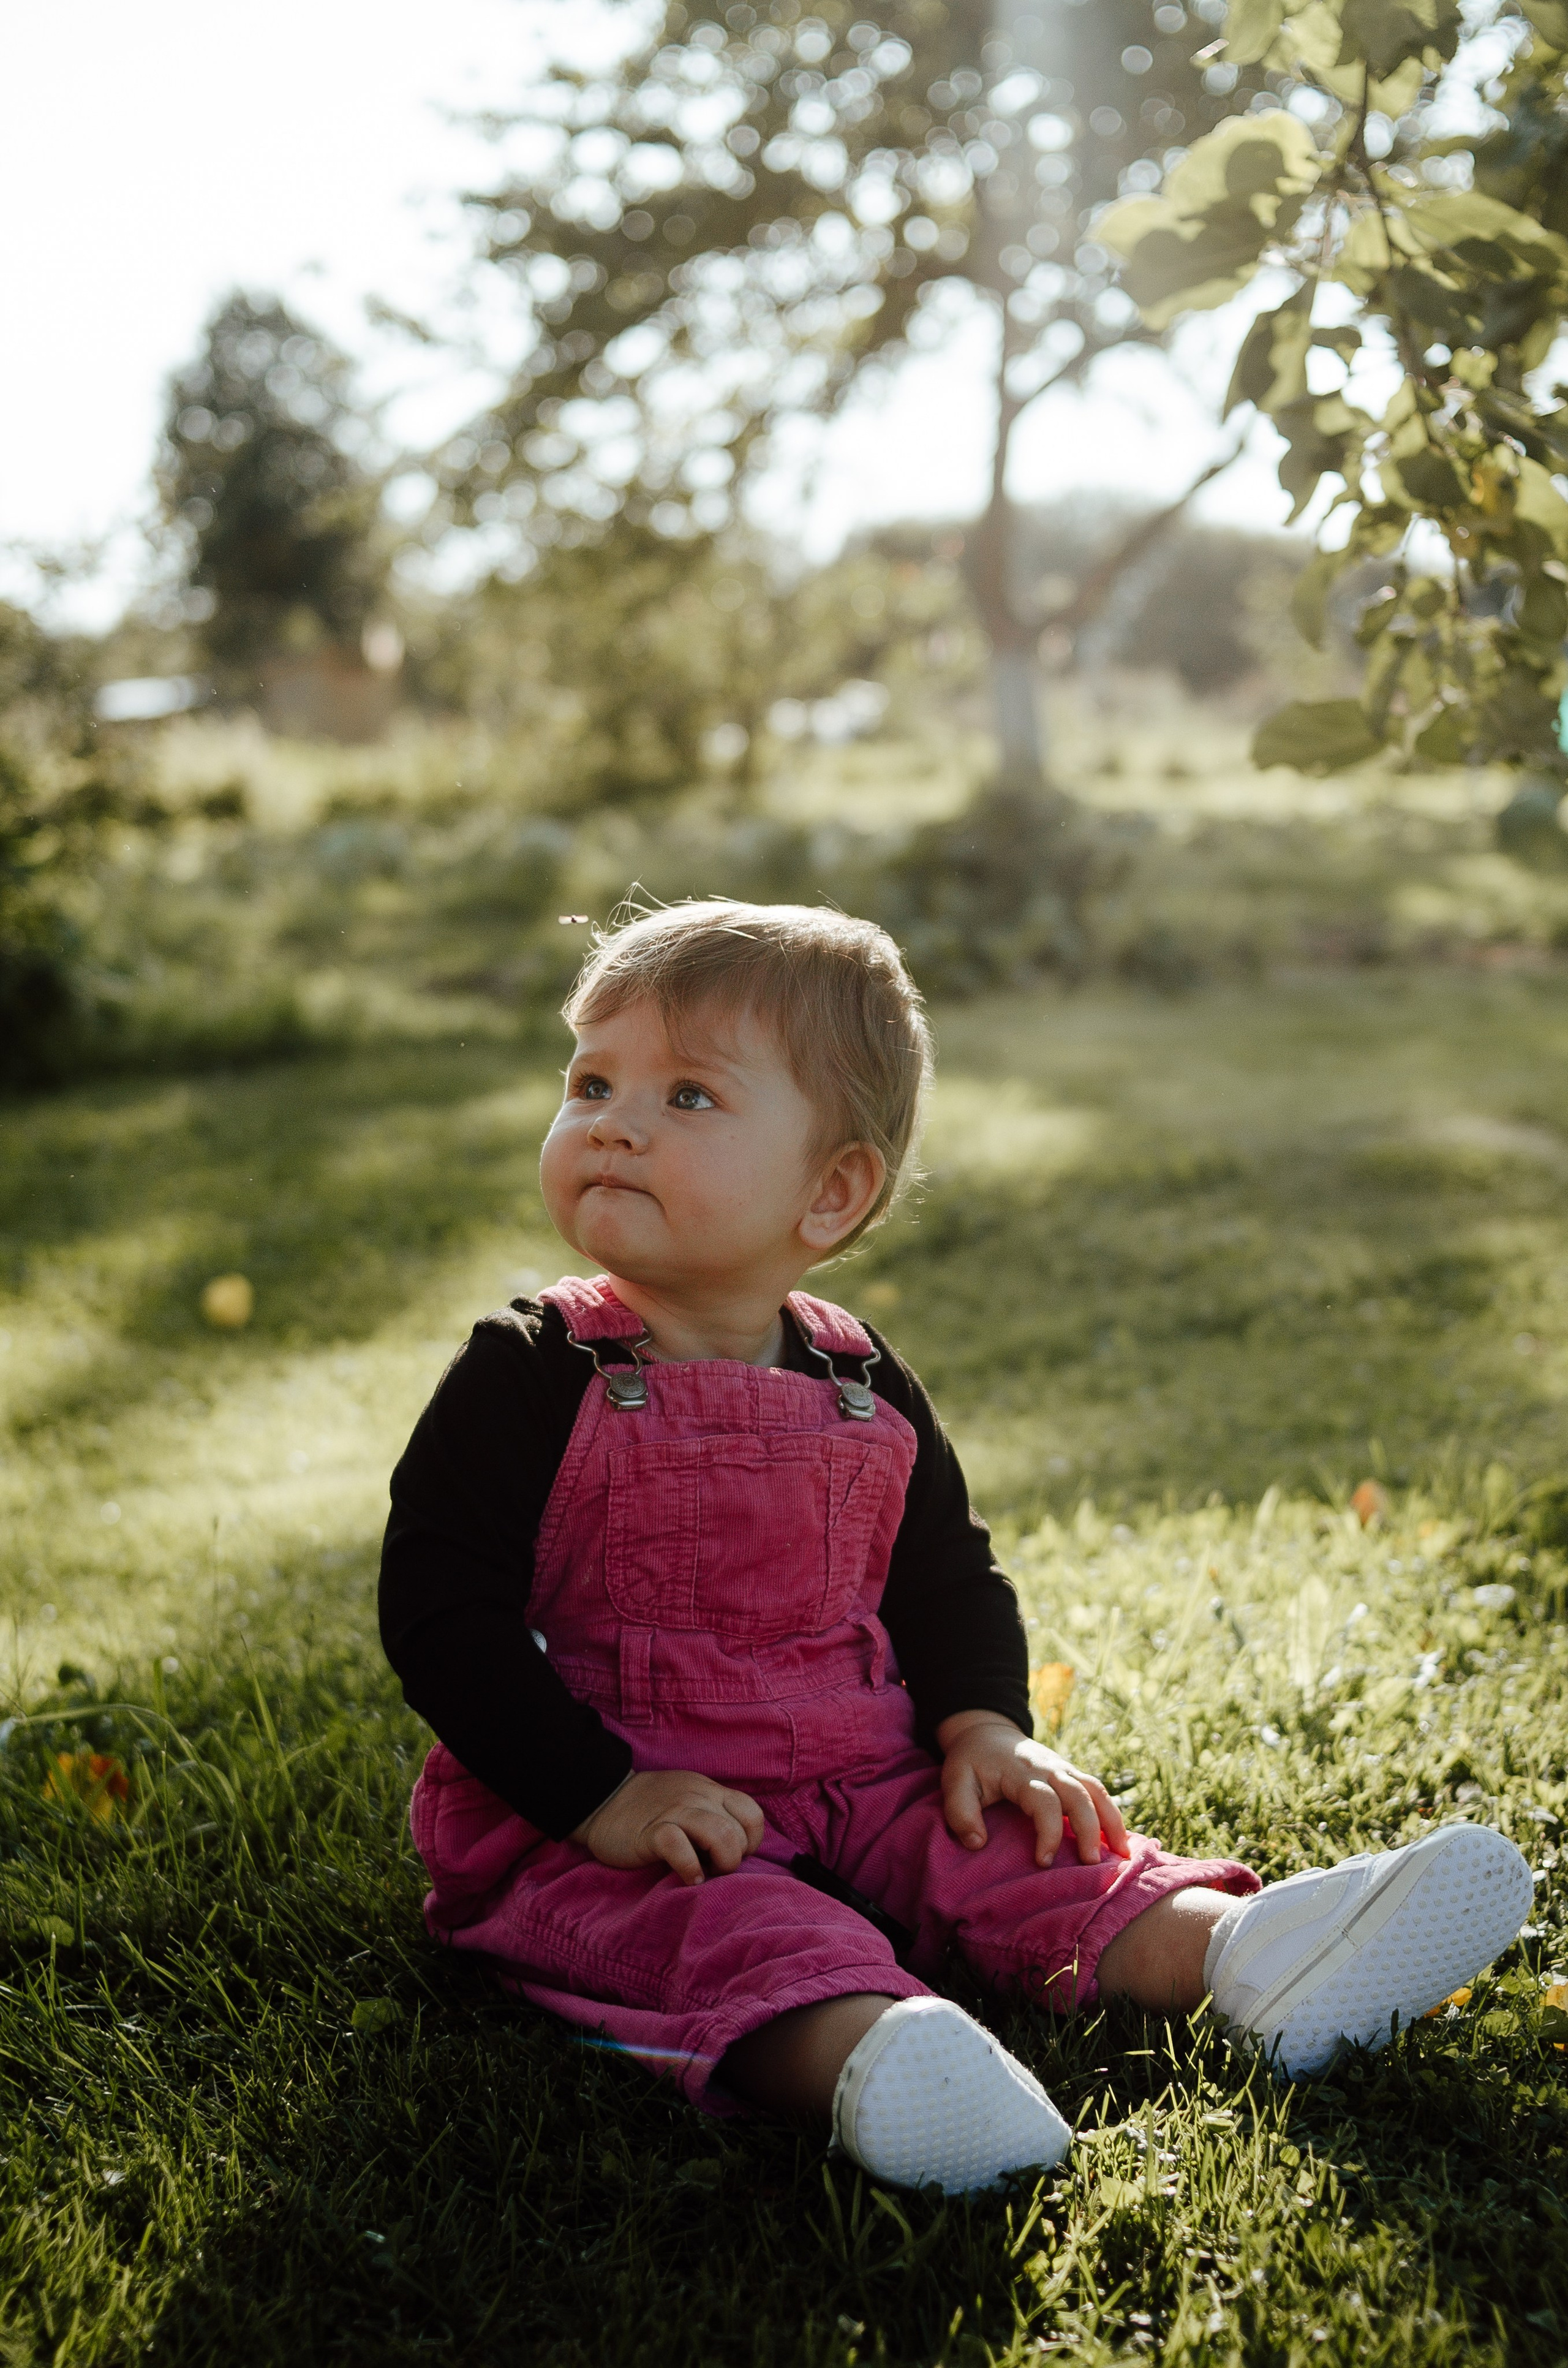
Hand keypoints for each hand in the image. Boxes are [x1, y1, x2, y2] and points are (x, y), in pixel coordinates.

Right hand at [570, 1768, 764, 1886]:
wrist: (603, 1800)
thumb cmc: (652, 1809)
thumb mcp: (690, 1799)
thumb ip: (715, 1813)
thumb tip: (739, 1846)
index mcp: (710, 1791)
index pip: (752, 1813)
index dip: (751, 1841)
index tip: (734, 1855)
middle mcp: (697, 1797)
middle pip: (739, 1830)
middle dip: (734, 1858)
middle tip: (714, 1867)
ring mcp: (674, 1812)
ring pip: (719, 1834)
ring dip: (720, 1862)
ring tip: (706, 1873)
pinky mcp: (650, 1832)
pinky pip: (679, 1847)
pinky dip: (690, 1867)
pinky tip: (689, 1877)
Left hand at [934, 1710, 1130, 1868]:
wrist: (987, 1732)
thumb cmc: (971, 1762)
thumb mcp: (954, 1781)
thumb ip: (960, 1812)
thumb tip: (977, 1844)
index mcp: (1022, 1771)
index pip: (1044, 1801)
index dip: (1047, 1833)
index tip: (1042, 1862)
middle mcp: (1049, 1768)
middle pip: (1079, 1795)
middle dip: (1090, 1830)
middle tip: (1091, 1865)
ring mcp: (1064, 1769)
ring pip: (1097, 1791)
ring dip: (1112, 1822)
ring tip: (1123, 1856)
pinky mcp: (1071, 1774)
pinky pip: (1098, 1791)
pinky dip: (1113, 1814)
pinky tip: (1121, 1842)